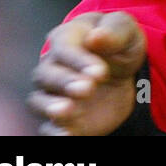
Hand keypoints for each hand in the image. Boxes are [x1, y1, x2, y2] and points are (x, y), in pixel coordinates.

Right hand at [29, 12, 145, 135]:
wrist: (123, 69)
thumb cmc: (120, 43)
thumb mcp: (127, 31)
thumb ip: (114, 31)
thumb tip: (96, 37)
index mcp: (67, 37)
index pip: (64, 48)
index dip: (79, 60)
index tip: (101, 72)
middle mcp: (52, 65)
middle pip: (45, 75)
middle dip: (65, 82)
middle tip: (88, 89)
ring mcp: (54, 92)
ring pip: (38, 101)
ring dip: (52, 106)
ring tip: (68, 110)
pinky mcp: (60, 117)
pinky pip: (47, 126)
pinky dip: (54, 132)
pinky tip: (67, 135)